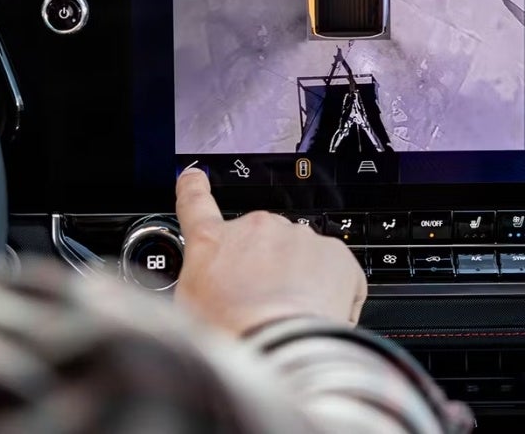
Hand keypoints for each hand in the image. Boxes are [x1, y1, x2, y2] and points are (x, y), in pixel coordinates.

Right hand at [173, 168, 367, 335]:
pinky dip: (333, 294)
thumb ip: (199, 283)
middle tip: (264, 305)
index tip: (195, 178)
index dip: (194, 188)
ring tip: (291, 317)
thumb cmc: (229, 333)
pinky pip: (336, 274)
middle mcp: (255, 228)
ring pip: (301, 257)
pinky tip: (318, 318)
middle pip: (261, 241)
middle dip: (265, 267)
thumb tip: (209, 288)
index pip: (196, 203)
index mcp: (212, 241)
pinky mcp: (335, 252)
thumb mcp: (187, 308)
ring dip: (299, 281)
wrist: (276, 346)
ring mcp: (298, 237)